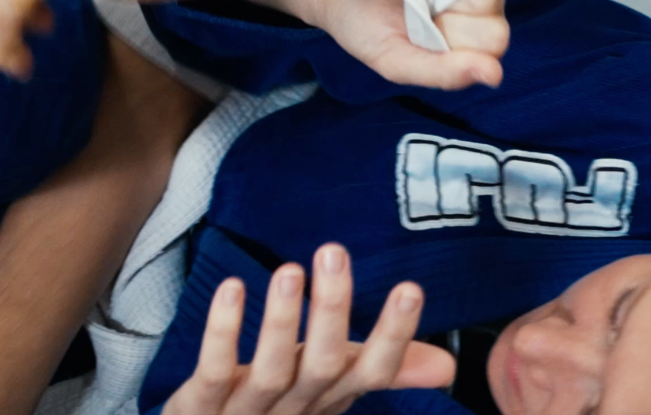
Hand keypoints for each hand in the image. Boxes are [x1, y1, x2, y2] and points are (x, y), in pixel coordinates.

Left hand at [167, 244, 454, 414]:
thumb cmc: (279, 406)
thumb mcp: (332, 385)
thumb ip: (383, 368)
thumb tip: (449, 366)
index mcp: (331, 396)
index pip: (373, 373)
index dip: (394, 337)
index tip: (411, 288)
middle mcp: (298, 408)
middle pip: (323, 366)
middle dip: (332, 312)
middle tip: (333, 251)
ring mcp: (248, 413)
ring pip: (271, 372)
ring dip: (281, 322)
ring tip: (289, 269)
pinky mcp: (201, 408)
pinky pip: (214, 373)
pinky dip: (222, 333)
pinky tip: (231, 288)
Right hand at [237, 0, 509, 89]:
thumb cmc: (358, 21)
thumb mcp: (393, 58)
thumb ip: (441, 73)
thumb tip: (494, 76)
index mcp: (462, 33)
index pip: (494, 40)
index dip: (465, 37)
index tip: (427, 30)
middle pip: (496, 5)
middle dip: (461, 9)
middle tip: (419, 1)